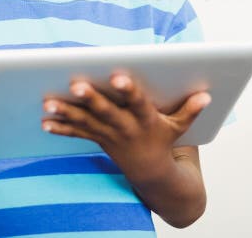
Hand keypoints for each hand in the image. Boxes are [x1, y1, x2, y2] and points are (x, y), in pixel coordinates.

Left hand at [41, 73, 210, 183]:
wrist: (152, 173)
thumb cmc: (164, 140)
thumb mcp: (181, 127)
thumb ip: (191, 110)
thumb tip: (207, 95)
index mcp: (146, 120)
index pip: (137, 102)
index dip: (129, 90)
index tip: (118, 77)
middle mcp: (126, 128)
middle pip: (106, 111)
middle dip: (91, 98)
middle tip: (76, 84)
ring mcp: (110, 135)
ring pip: (87, 122)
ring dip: (67, 113)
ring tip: (49, 102)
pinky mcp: (99, 139)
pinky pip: (78, 134)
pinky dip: (61, 128)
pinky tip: (44, 121)